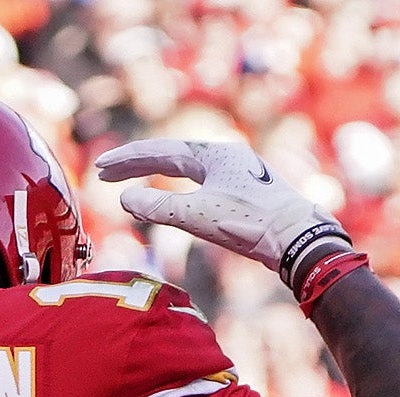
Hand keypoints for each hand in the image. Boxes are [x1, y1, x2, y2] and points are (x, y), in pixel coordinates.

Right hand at [95, 139, 349, 291]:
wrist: (299, 240)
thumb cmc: (250, 225)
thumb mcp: (197, 217)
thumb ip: (158, 208)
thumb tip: (125, 200)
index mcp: (214, 154)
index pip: (160, 153)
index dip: (127, 161)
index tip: (100, 169)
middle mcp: (226, 157)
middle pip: (172, 157)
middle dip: (137, 165)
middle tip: (106, 173)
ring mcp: (238, 175)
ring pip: (188, 169)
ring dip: (157, 175)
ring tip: (132, 181)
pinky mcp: (246, 195)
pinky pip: (201, 183)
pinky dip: (177, 189)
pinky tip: (175, 200)